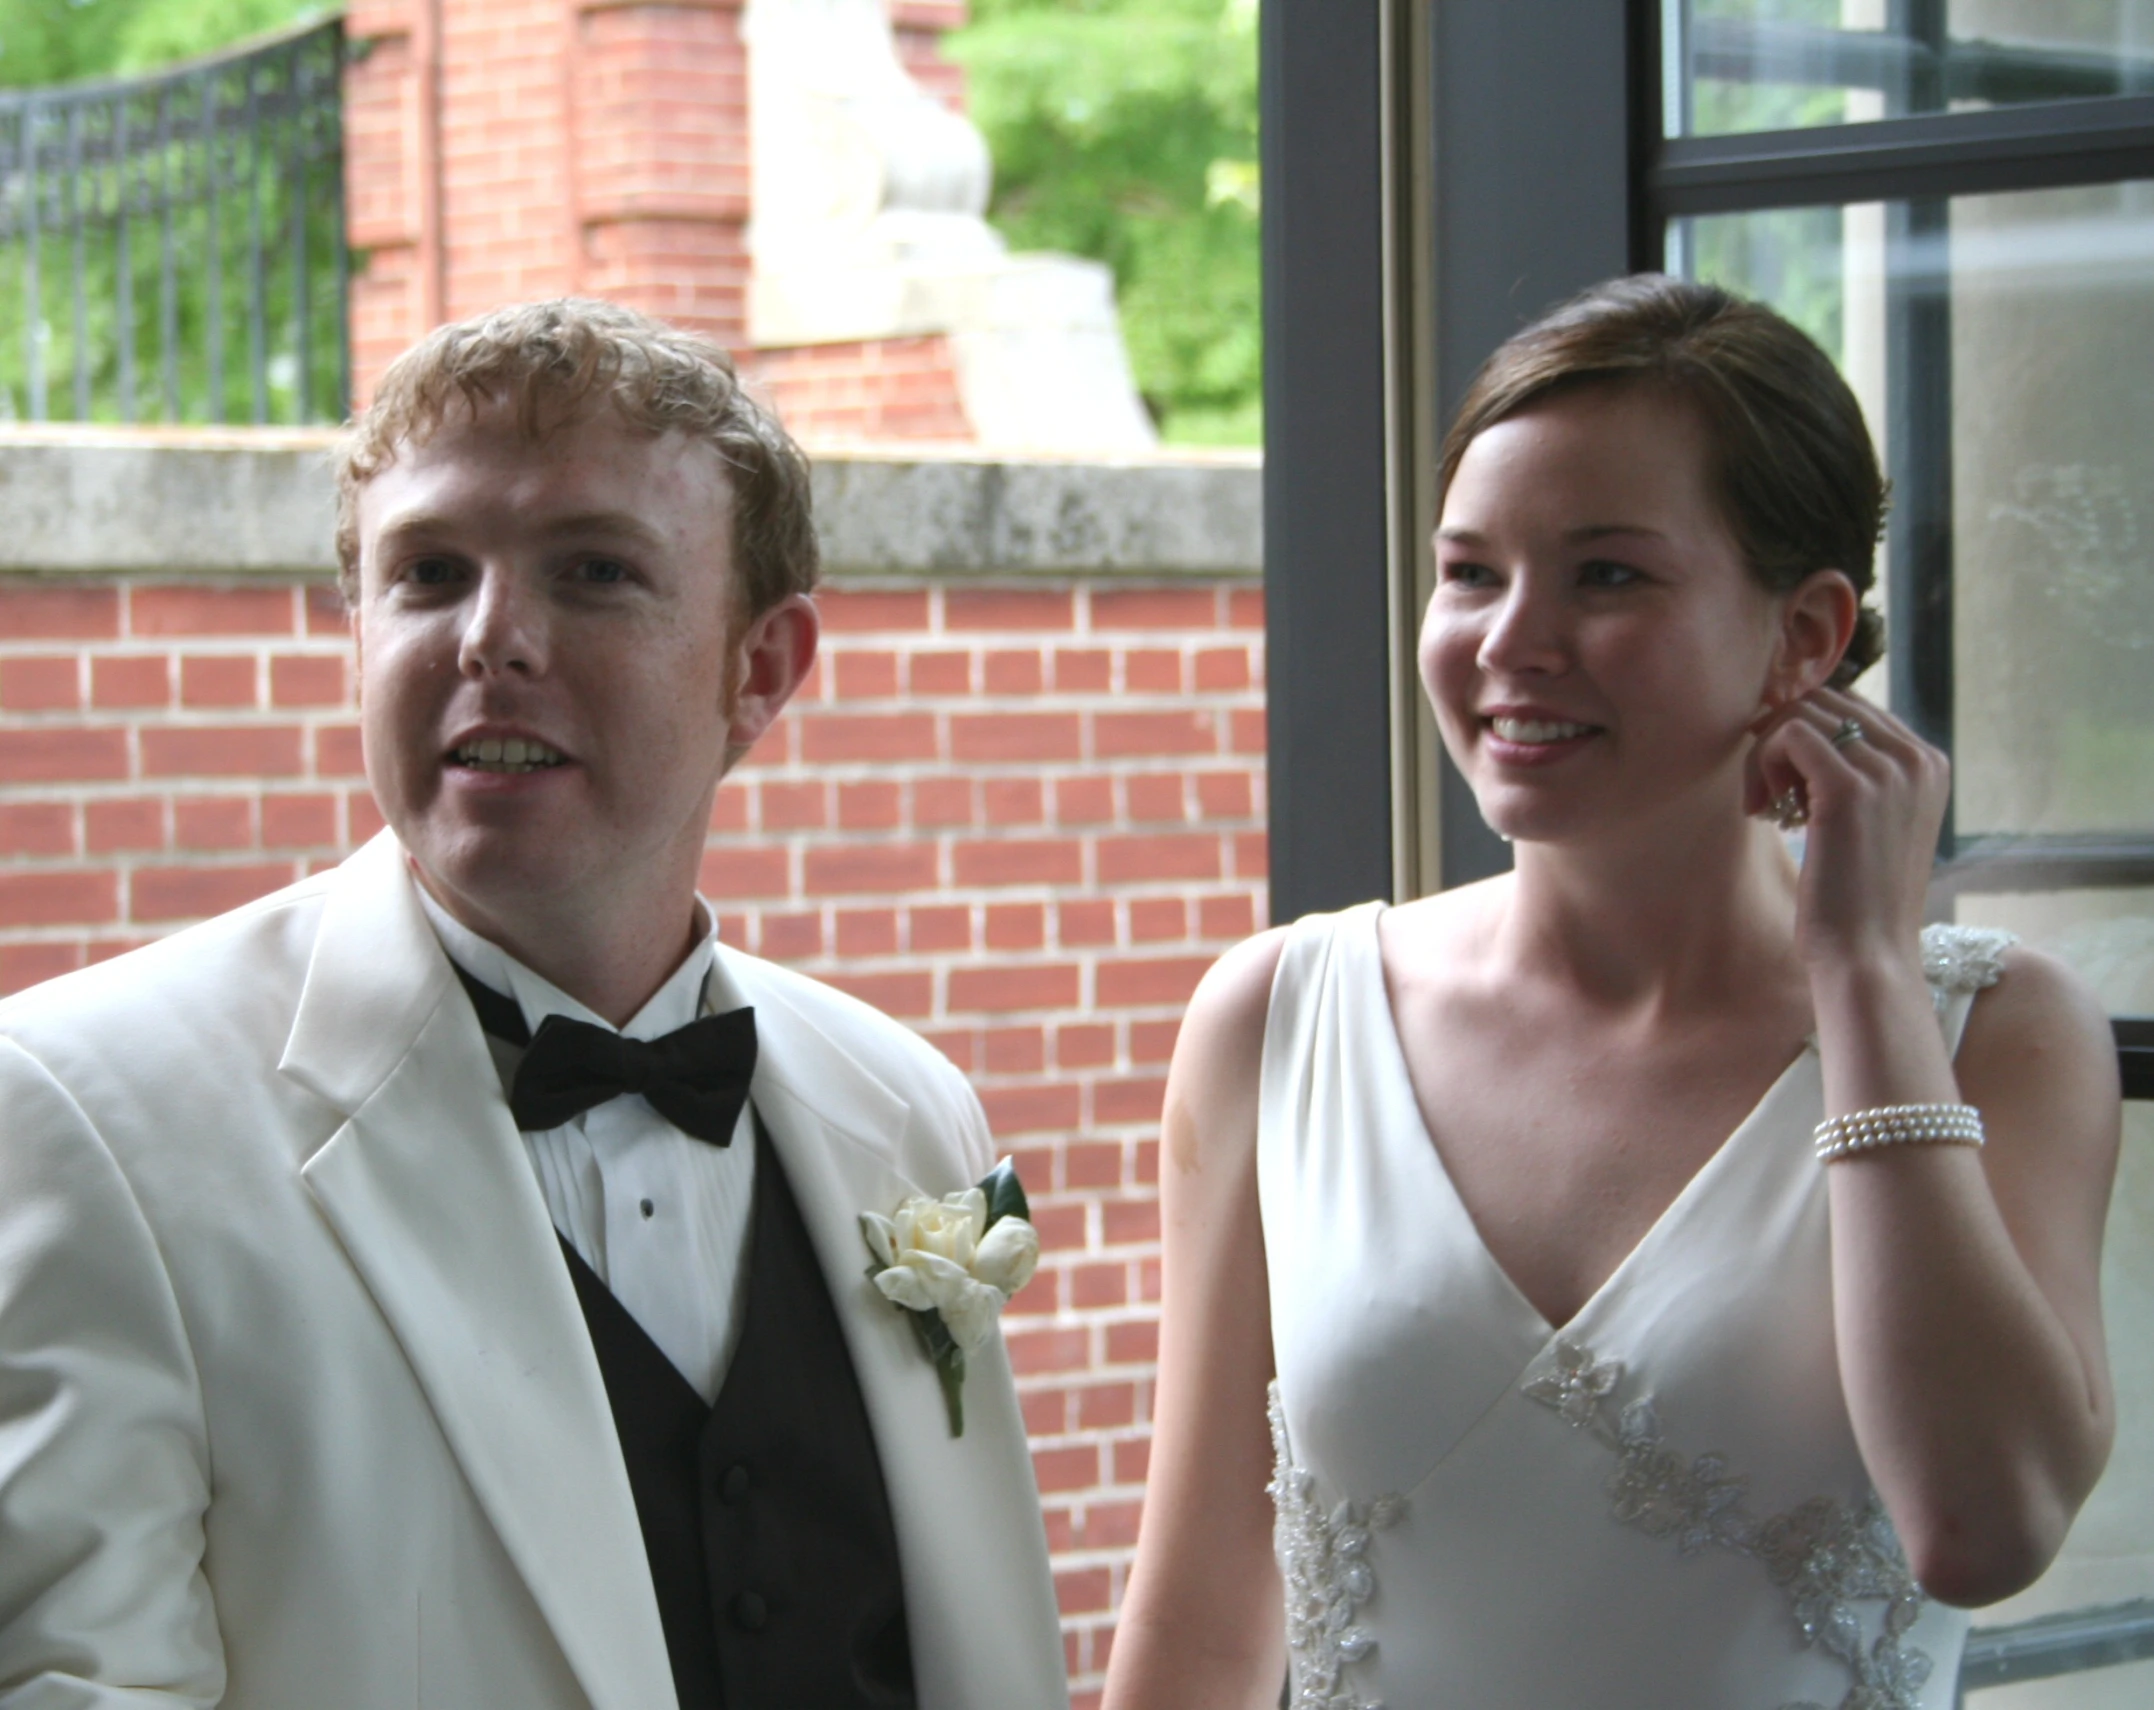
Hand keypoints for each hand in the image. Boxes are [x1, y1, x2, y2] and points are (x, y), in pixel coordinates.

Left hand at [1745, 685, 1949, 973]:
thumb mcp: (1869, 824)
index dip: (1801, 732)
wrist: (1866, 954)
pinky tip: (1762, 809)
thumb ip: (1855, 774)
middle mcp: (1917, 758)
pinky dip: (1761, 763)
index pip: (1850, 706)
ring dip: (1765, 753)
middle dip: (1780, 737)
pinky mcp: (1851, 789)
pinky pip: (1789, 734)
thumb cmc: (1856, 898)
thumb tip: (1799, 728)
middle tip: (1767, 793)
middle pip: (1824, 700)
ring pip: (1802, 714)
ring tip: (1765, 805)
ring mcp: (1889, 771)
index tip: (1782, 782)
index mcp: (1928, 763)